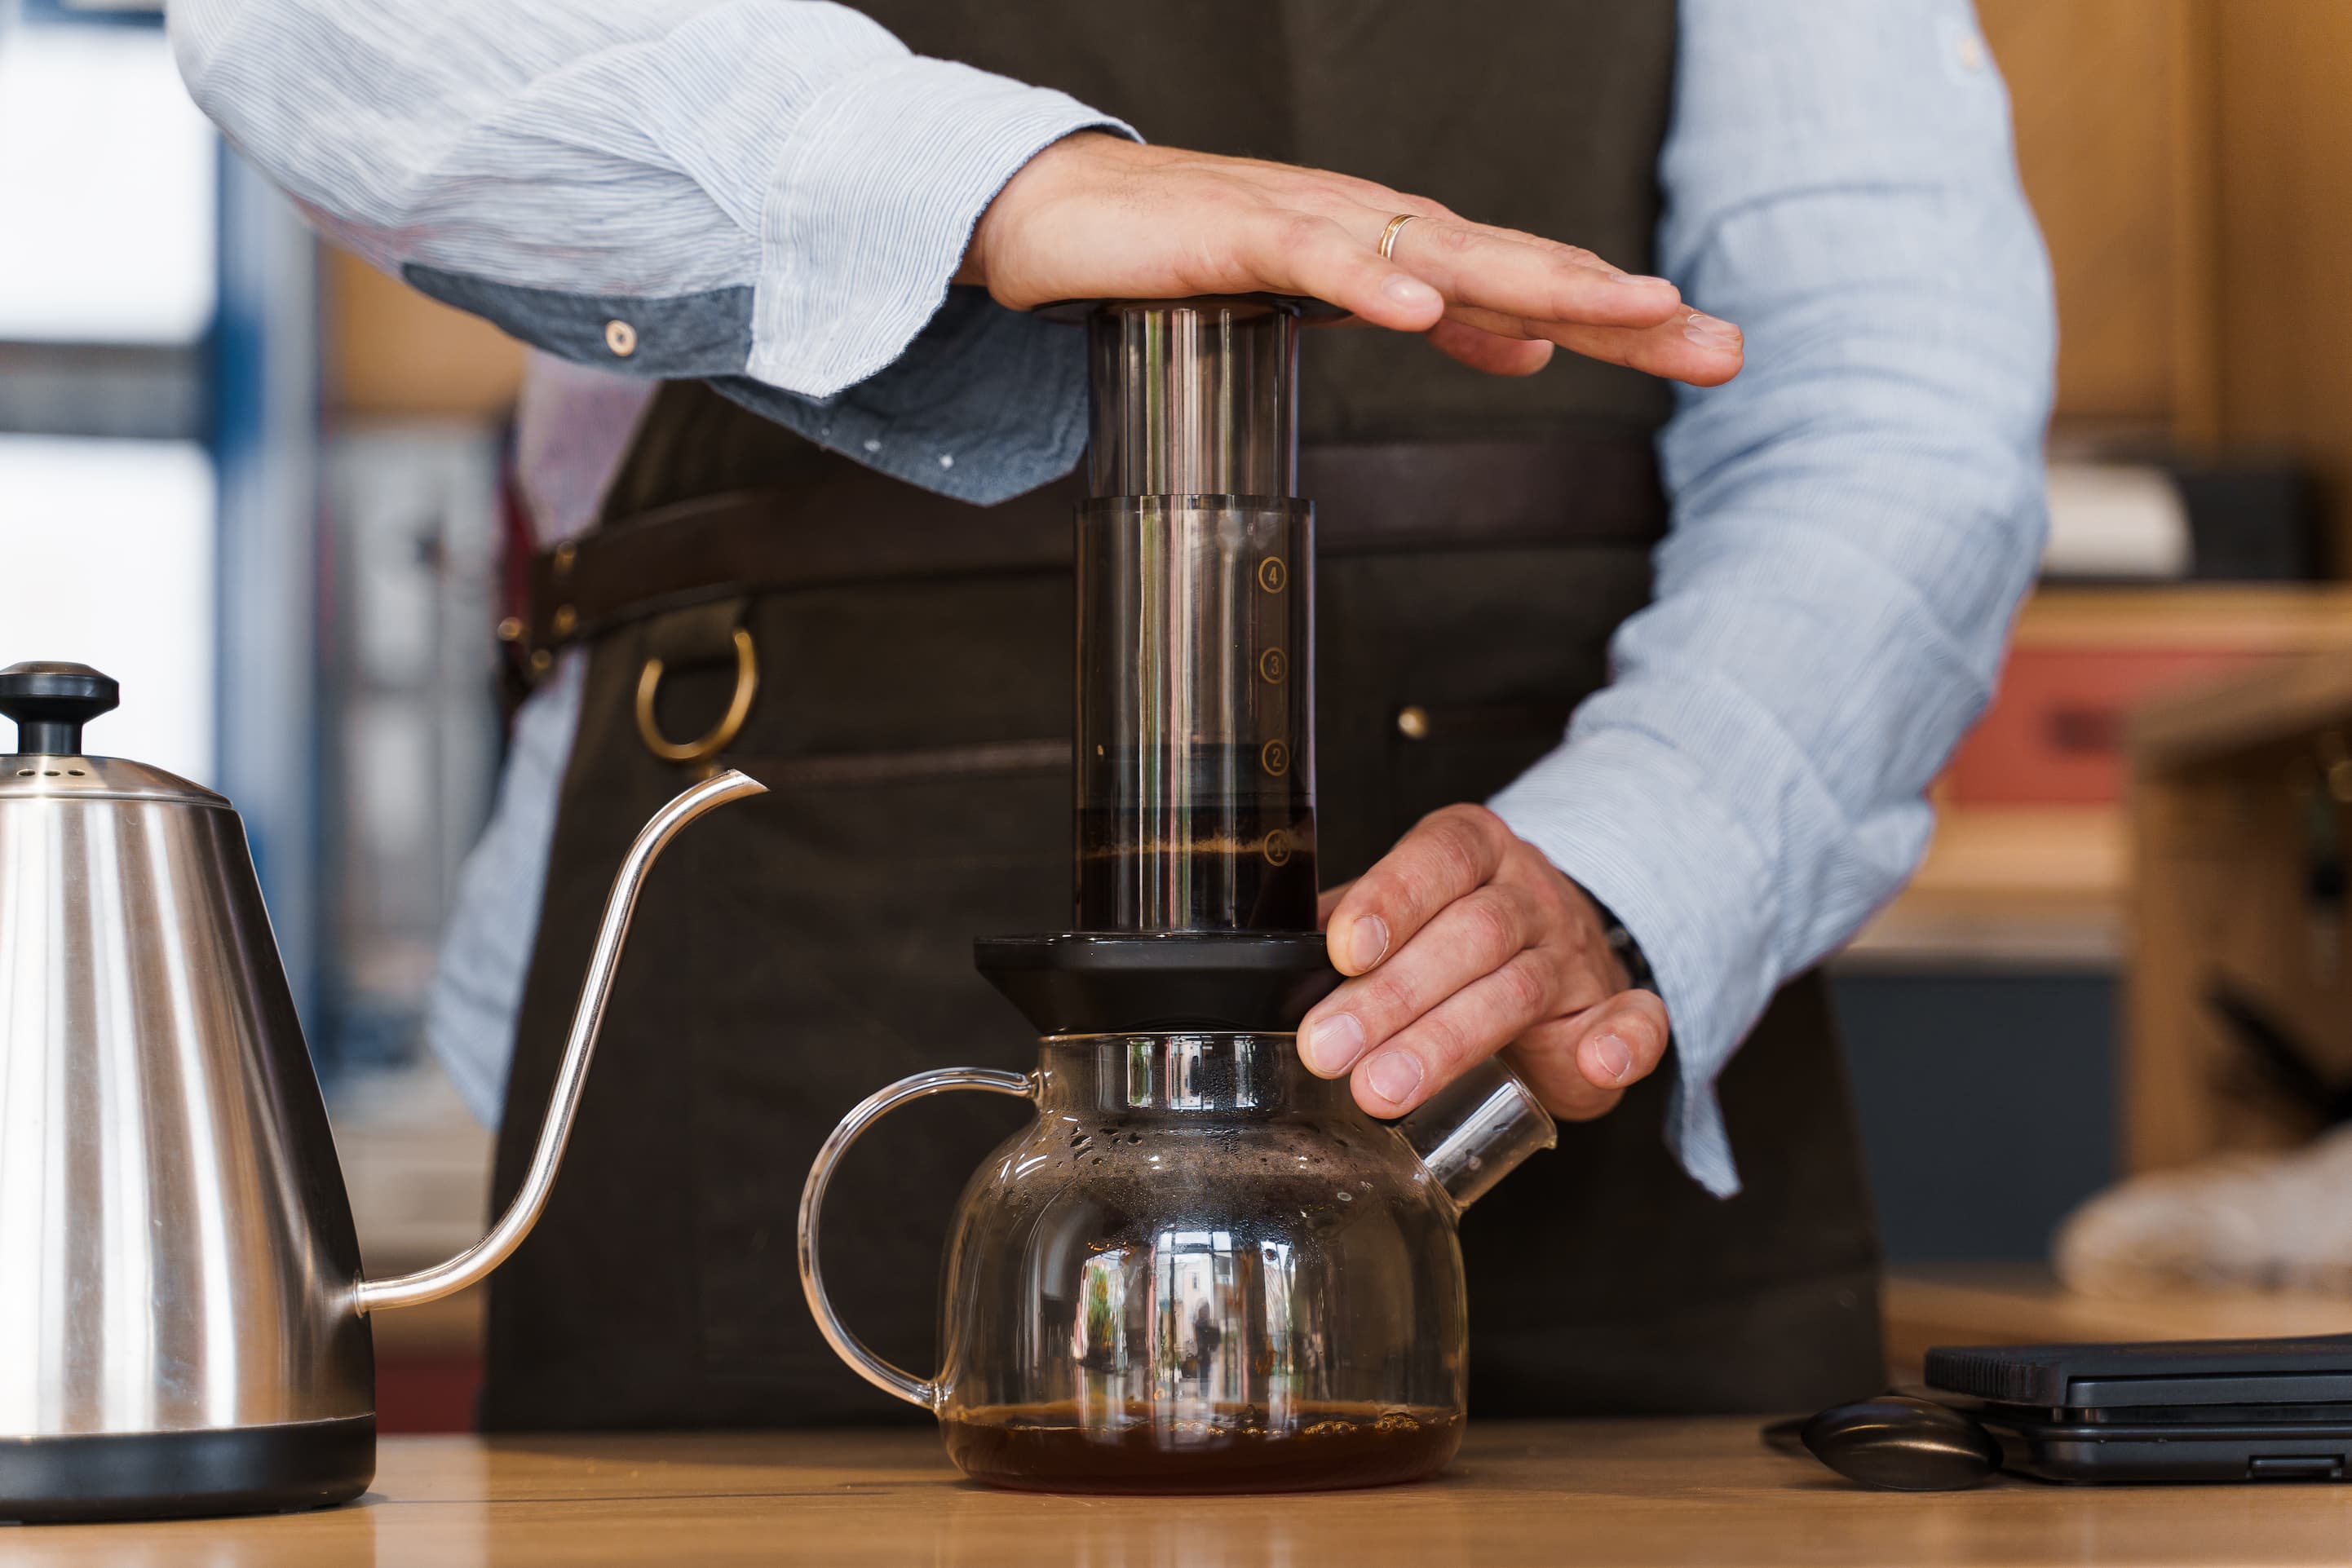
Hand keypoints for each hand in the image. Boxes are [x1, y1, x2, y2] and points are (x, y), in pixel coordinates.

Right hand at [958, 132, 1741, 383]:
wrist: (1061, 217)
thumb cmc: (1191, 256)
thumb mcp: (1333, 301)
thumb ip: (1436, 319)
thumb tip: (1528, 352)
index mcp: (1408, 251)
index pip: (1535, 284)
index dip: (1624, 320)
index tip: (1713, 353)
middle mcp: (1379, 227)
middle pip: (1518, 265)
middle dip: (1620, 305)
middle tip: (1716, 342)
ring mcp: (1312, 223)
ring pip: (1441, 251)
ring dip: (1536, 281)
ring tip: (1622, 313)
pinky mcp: (1238, 234)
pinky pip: (1314, 260)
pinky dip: (1372, 283)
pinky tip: (1424, 311)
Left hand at [1299, 804, 1670, 1122]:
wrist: (1557, 956)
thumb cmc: (1457, 938)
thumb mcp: (1402, 915)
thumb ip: (1349, 929)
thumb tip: (1278, 964)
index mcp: (1471, 852)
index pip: (1435, 859)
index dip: (1391, 898)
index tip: (1344, 950)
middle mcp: (1527, 894)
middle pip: (1469, 934)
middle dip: (1392, 996)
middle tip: (1330, 1049)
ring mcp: (1574, 953)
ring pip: (1518, 988)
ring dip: (1450, 1040)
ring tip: (1384, 1086)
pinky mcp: (1615, 1011)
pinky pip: (1639, 1020)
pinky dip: (1625, 1041)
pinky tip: (1600, 1061)